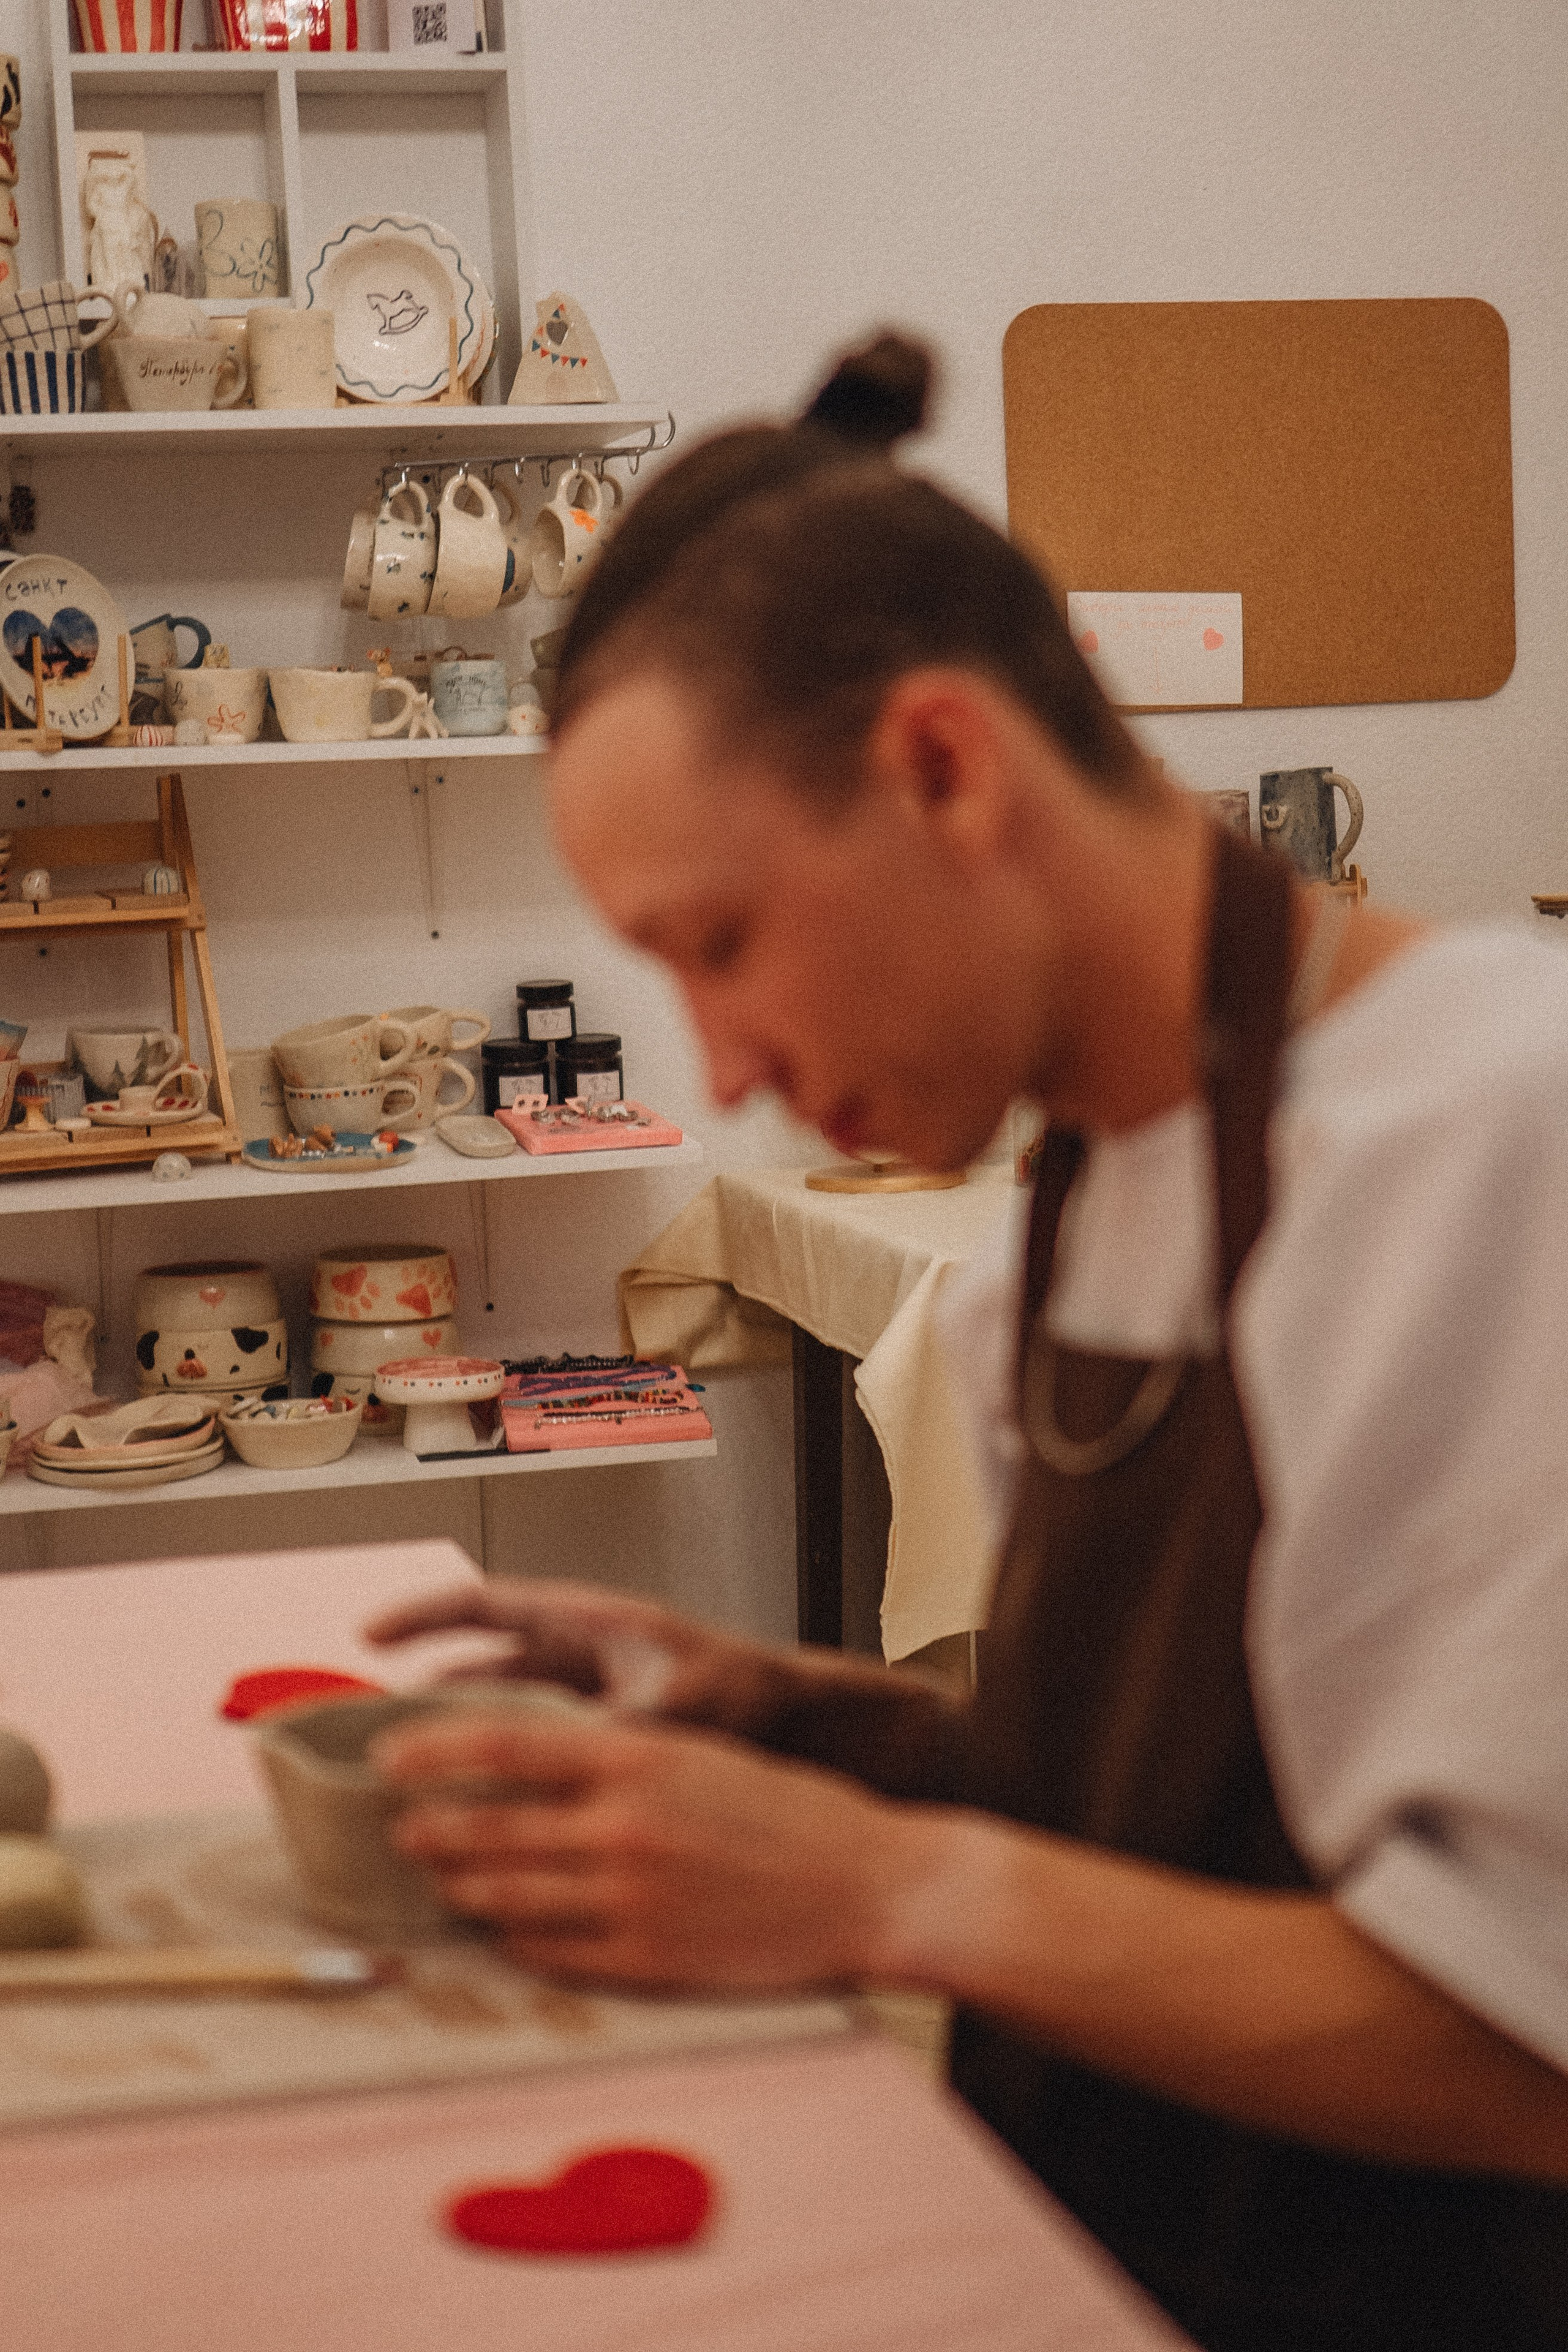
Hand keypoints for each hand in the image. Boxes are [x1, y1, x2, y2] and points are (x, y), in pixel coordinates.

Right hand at [364, 1577, 884, 1738]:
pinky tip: (472, 1824)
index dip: (423, 1616)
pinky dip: (498, 1783)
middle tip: (368, 1736)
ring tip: (403, 1788)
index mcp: (588, 1624)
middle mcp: (578, 1659)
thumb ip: (614, 1734)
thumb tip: (555, 1772)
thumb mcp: (678, 1705)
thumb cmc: (749, 1694)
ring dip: (457, 1747)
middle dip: (424, 1696)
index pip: (487, 1605)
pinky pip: (530, 1761)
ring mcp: (585, 1704)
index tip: (367, 1635)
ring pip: (499, 1719)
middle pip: (480, 1667)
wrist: (803, 1729)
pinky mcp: (599, 1751)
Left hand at [374, 1706, 933, 1992]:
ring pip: (507, 1896)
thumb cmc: (789, 1813)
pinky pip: (551, 1952)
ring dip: (462, 1888)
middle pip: (489, 1829)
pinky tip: (503, 1929)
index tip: (388, 1755)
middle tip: (401, 1830)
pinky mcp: (646, 1960)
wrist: (866, 1884)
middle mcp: (623, 1827)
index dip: (434, 1749)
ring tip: (441, 1879)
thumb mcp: (702, 1753)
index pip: (503, 1744)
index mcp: (638, 1758)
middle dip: (431, 1831)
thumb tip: (535, 1762)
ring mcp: (631, 1899)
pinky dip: (516, 1939)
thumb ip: (621, 1759)